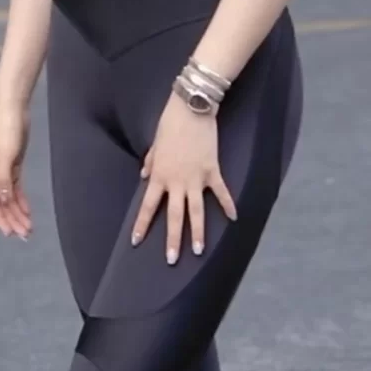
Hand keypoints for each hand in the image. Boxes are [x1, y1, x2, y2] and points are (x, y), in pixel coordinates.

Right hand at [0, 106, 32, 239]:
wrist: (13, 112)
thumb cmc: (7, 132)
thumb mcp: (6, 157)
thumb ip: (4, 181)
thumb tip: (2, 201)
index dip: (1, 218)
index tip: (10, 232)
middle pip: (1, 203)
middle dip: (12, 220)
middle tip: (25, 235)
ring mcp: (2, 173)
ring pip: (9, 199)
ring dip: (18, 213)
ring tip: (28, 229)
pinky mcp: (12, 168)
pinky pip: (15, 190)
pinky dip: (21, 201)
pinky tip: (28, 212)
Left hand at [132, 91, 236, 262]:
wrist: (192, 109)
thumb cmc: (170, 124)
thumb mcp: (155, 144)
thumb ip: (150, 162)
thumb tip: (144, 176)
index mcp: (159, 175)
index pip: (148, 206)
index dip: (143, 225)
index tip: (136, 241)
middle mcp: (177, 181)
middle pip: (174, 216)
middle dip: (172, 239)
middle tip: (172, 260)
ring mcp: (196, 178)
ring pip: (197, 211)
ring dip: (198, 232)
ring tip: (199, 251)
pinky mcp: (213, 171)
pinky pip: (221, 192)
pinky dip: (228, 205)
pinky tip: (233, 218)